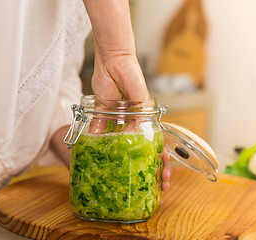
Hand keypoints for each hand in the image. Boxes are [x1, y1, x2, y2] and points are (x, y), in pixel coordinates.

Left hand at [82, 0, 171, 190]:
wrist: (113, 59)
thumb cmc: (132, 74)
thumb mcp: (140, 96)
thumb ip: (140, 114)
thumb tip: (135, 134)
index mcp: (144, 116)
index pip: (152, 139)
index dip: (157, 155)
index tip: (161, 170)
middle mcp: (131, 119)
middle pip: (134, 143)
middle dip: (138, 159)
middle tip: (140, 175)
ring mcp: (116, 116)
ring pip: (116, 138)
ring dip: (115, 150)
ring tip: (115, 165)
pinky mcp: (103, 111)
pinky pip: (98, 127)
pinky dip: (96, 136)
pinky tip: (94, 146)